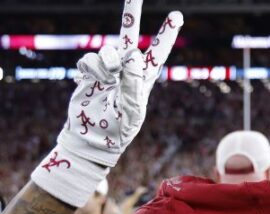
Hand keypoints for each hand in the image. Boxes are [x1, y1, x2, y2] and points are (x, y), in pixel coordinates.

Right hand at [58, 0, 182, 167]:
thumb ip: (133, 83)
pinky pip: (90, 59)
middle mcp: (127, 70)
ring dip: (108, 63)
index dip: (165, 34)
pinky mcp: (89, 72)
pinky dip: (93, 70)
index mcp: (144, 79)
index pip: (157, 53)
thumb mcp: (131, 111)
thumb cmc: (118, 130)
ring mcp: (107, 69)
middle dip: (131, 13)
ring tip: (109, 81)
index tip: (176, 15)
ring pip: (108, 50)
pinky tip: (96, 83)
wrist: (93, 140)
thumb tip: (133, 53)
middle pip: (130, 36)